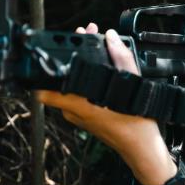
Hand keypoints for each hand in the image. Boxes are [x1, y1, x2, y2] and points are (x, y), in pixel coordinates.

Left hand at [36, 23, 175, 184]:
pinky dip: (86, 79)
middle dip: (69, 57)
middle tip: (85, 37)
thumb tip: (110, 37)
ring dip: (79, 67)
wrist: (141, 148)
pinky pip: (78, 94)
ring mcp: (77, 115)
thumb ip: (120, 57)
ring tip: (97, 47)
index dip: (44, 69)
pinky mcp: (85, 116)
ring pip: (69, 86)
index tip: (53, 51)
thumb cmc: (136, 124)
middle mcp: (73, 110)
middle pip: (59, 80)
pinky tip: (102, 68)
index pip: (43, 89)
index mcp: (78, 104)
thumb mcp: (132, 85)